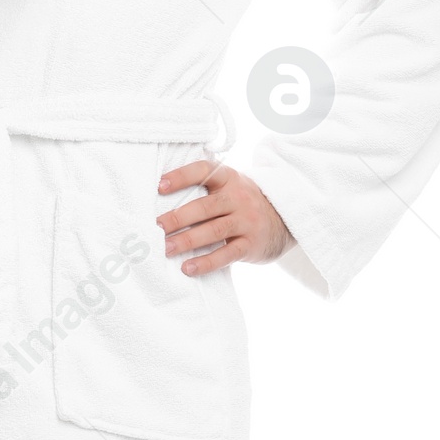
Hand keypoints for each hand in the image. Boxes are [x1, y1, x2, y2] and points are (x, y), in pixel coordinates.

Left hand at [156, 161, 291, 274]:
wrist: (284, 220)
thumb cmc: (243, 203)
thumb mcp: (230, 187)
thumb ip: (206, 187)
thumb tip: (162, 198)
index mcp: (229, 179)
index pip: (204, 171)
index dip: (181, 177)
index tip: (159, 186)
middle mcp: (239, 198)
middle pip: (205, 206)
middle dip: (178, 217)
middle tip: (156, 227)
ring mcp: (247, 221)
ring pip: (214, 230)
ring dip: (187, 240)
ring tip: (166, 249)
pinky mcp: (251, 245)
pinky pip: (226, 254)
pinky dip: (206, 262)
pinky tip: (188, 268)